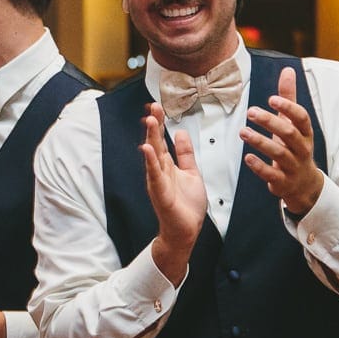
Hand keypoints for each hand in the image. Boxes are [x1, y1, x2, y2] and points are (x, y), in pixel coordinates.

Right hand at [143, 104, 206, 283]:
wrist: (186, 230)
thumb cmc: (187, 205)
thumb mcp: (191, 173)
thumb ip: (186, 154)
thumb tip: (181, 133)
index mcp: (167, 166)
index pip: (162, 140)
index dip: (160, 123)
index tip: (158, 106)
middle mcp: (160, 171)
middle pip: (155, 143)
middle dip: (154, 125)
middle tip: (153, 106)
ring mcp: (158, 182)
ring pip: (153, 156)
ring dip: (150, 138)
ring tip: (149, 120)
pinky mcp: (160, 193)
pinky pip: (154, 175)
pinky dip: (150, 162)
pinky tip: (147, 149)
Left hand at [242, 66, 327, 216]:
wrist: (304, 184)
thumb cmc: (295, 147)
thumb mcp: (294, 124)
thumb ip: (289, 98)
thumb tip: (288, 70)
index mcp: (305, 133)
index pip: (301, 118)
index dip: (288, 107)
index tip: (271, 99)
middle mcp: (302, 149)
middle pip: (289, 133)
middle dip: (270, 122)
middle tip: (251, 112)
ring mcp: (293, 166)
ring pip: (279, 153)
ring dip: (260, 142)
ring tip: (243, 132)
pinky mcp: (283, 182)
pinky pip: (272, 175)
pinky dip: (259, 166)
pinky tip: (247, 157)